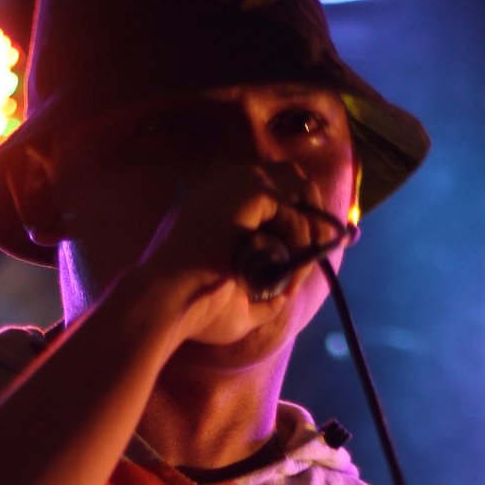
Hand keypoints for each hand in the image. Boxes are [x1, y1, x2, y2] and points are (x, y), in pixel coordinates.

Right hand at [133, 160, 336, 351]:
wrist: (166, 302)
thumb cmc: (194, 307)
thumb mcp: (234, 298)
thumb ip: (261, 291)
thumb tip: (286, 293)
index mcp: (217, 199)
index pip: (270, 188)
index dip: (295, 214)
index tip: (307, 250)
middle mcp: (227, 181)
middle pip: (291, 177)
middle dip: (312, 212)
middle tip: (317, 251)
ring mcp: (238, 180)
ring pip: (299, 190)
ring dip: (311, 228)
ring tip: (305, 265)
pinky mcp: (251, 191)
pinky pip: (295, 212)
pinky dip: (302, 240)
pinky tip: (291, 270)